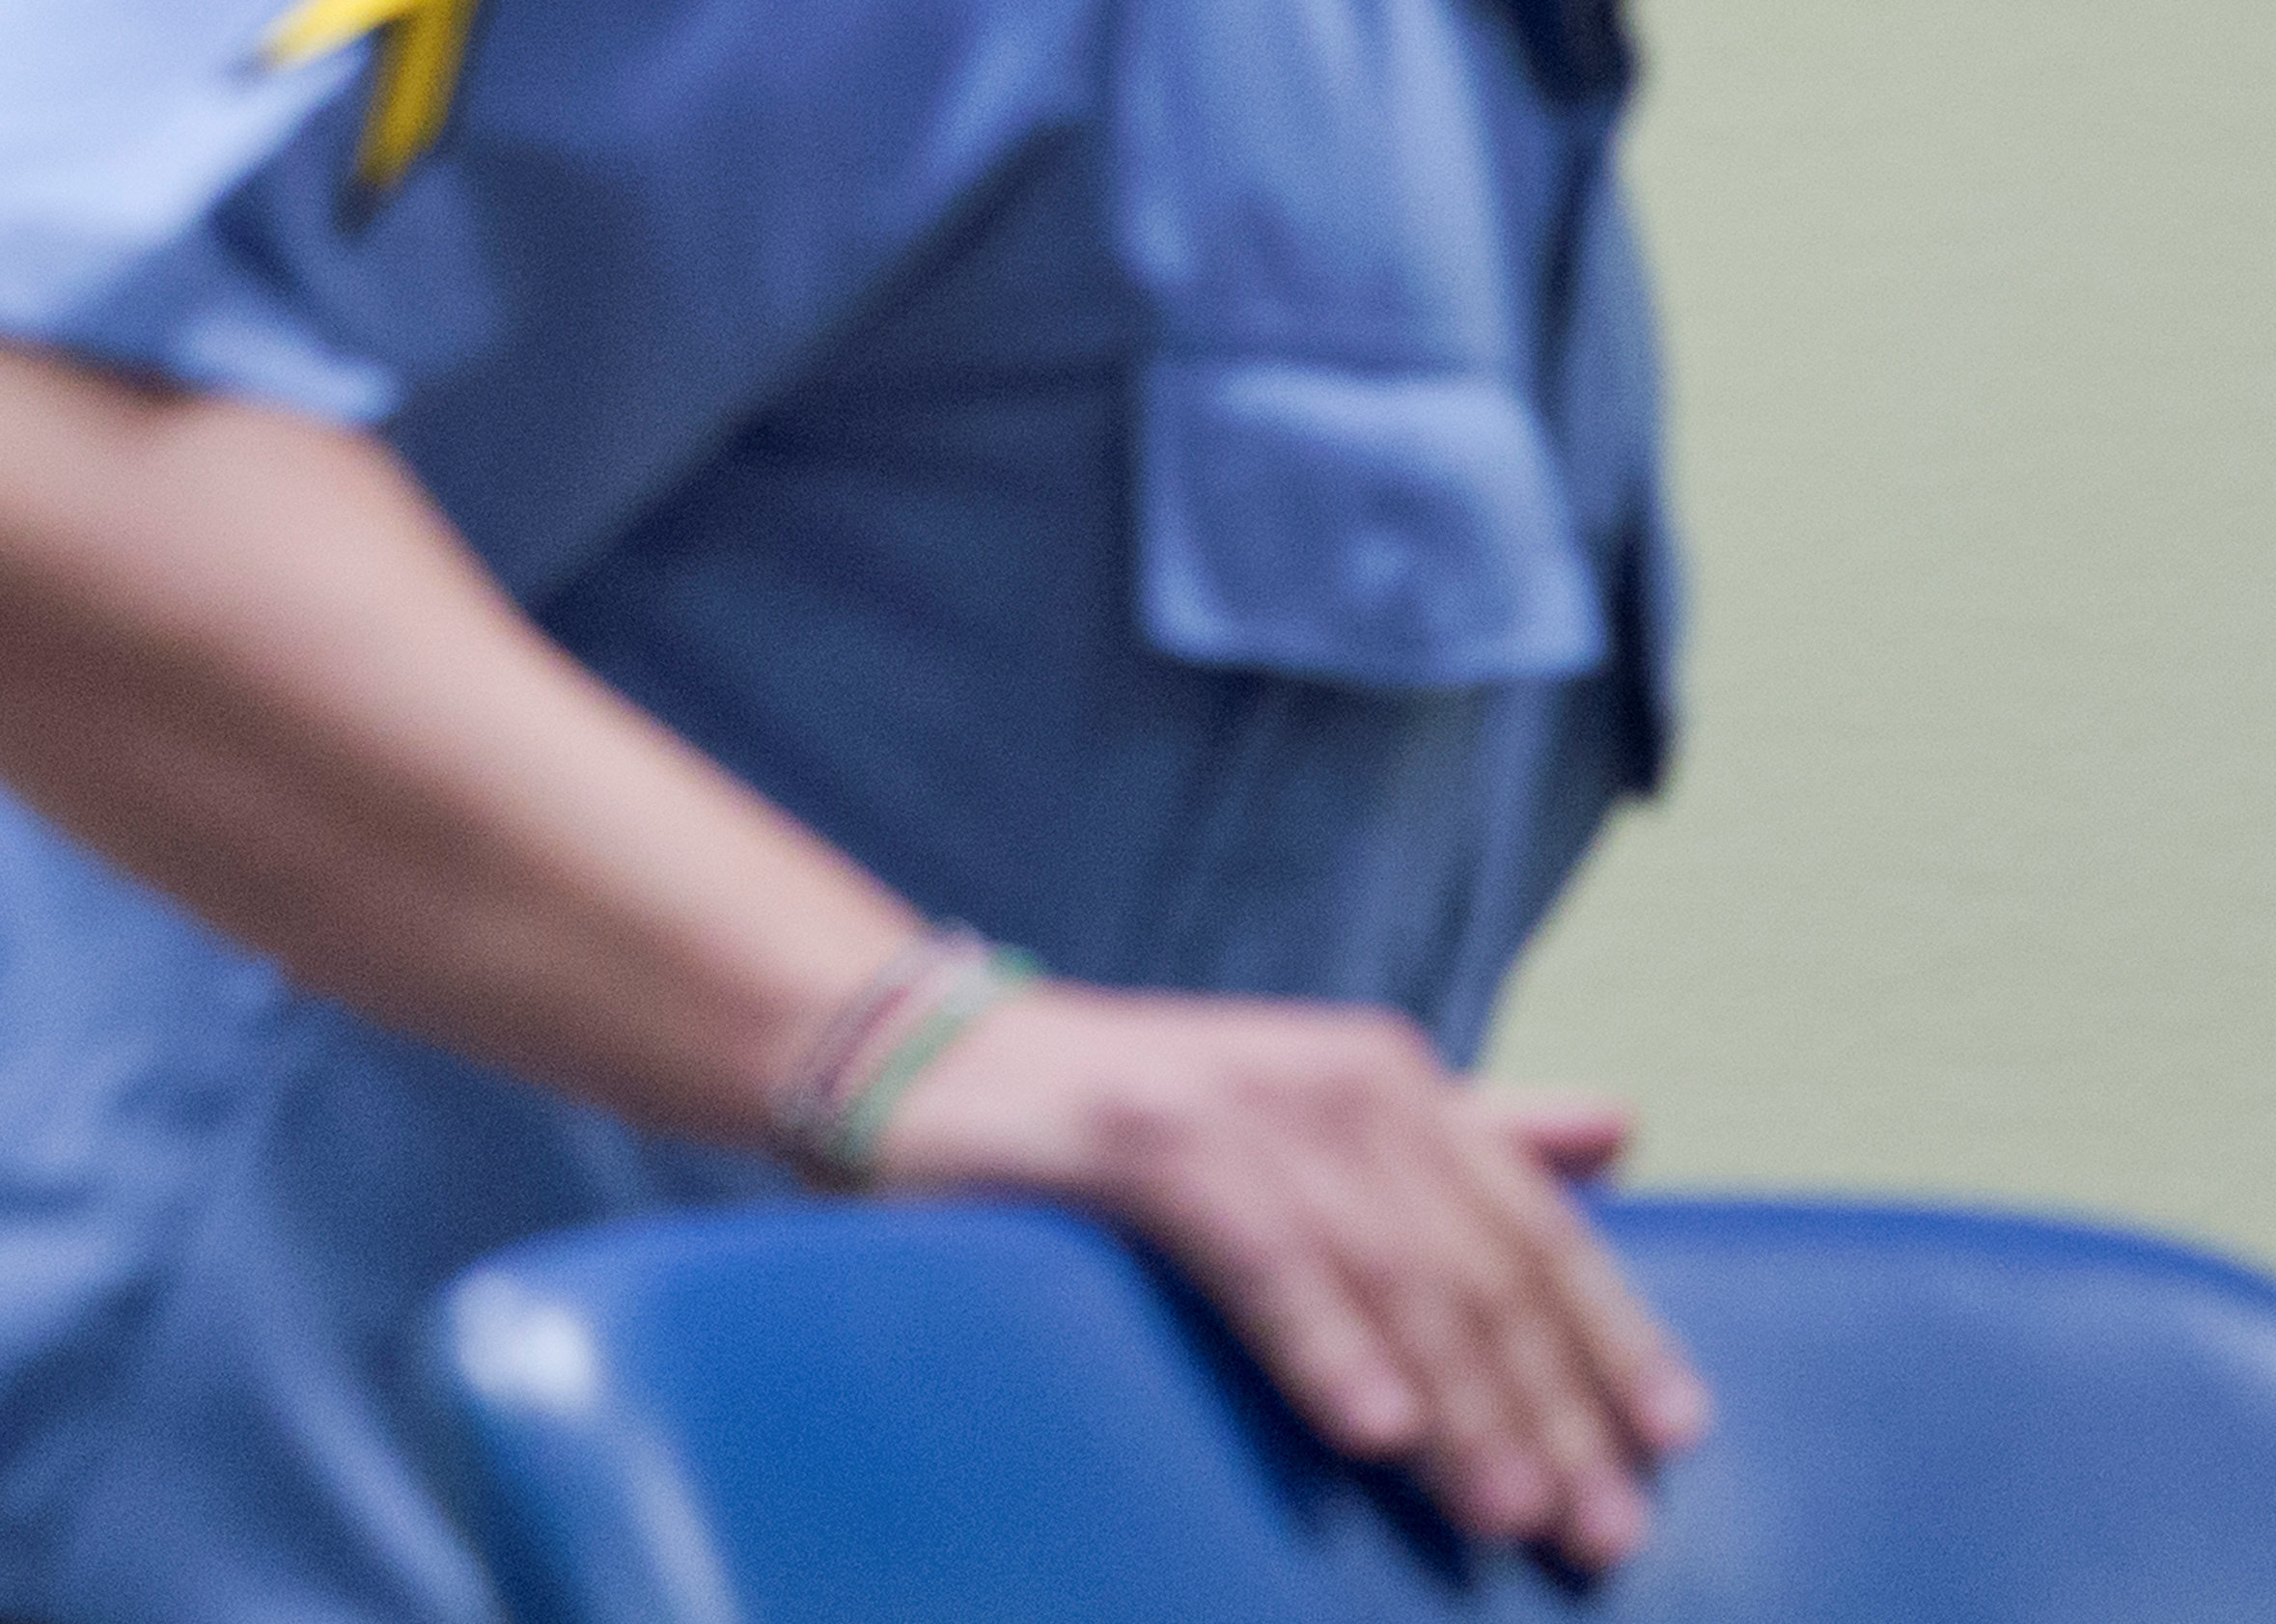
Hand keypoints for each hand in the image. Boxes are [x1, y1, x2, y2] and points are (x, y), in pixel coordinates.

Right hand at [869, 981, 1709, 1571]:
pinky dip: (1325, 1340)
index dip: (1611, 1335)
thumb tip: (1622, 1129)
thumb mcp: (1310, 1126)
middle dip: (1549, 1407)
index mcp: (1389, 1080)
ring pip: (1389, 1269)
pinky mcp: (1146, 1135)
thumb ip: (1462, 1132)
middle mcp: (1335, 1079)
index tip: (1674, 1445)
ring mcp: (1242, 1103)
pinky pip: (1261, 1253)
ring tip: (1505, 1512)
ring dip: (1459, 1402)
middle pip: (1477, 1264)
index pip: (1534, 1224)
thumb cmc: (1131, 1128)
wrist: (928, 1066)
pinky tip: (1373, 1429)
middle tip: (1595, 1534)